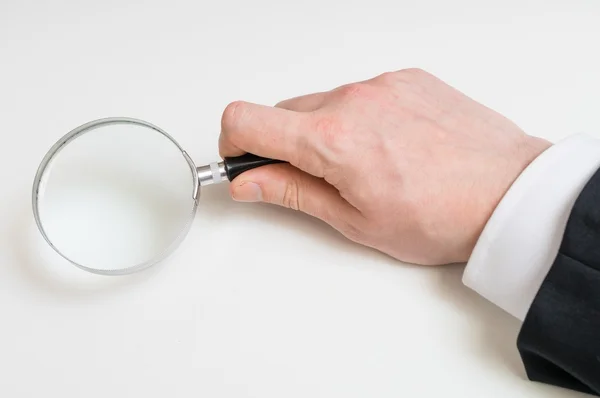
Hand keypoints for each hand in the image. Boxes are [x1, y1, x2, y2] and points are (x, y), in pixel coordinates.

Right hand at [218, 68, 550, 264]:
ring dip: (325, 131)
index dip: (232, 143)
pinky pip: (361, 93)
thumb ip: (290, 192)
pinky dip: (360, 117)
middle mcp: (353, 99)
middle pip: (283, 111)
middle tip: (317, 179)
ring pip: (323, 102)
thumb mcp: (354, 220)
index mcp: (332, 139)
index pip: (246, 119)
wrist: (509, 194)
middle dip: (285, 145)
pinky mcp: (407, 78)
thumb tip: (247, 181)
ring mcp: (382, 84)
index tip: (244, 162)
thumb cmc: (442, 217)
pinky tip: (390, 146)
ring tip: (365, 166)